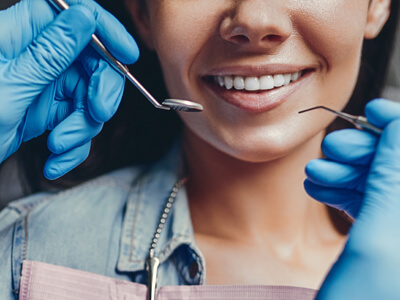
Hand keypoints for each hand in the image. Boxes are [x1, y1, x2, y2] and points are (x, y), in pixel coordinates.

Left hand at [0, 0, 138, 178]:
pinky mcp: (49, 111)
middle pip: (93, 61)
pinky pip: (78, 123)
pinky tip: (55, 160)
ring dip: (82, 128)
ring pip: (89, 98)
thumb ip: (51, 50)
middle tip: (98, 113)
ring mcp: (46, 85)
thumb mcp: (11, 83)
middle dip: (101, 91)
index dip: (106, 31)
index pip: (76, 15)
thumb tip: (84, 18)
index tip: (127, 56)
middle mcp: (39, 56)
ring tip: (59, 146)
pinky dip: (73, 146)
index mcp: (22, 34)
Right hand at [305, 99, 399, 297]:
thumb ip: (392, 182)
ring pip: (384, 187)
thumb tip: (399, 126)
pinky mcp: (386, 247)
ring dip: (349, 173)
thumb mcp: (378, 244)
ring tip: (317, 174)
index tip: (374, 111)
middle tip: (334, 150)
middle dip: (367, 153)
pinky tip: (319, 188)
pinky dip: (343, 193)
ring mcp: (398, 239)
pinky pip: (370, 207)